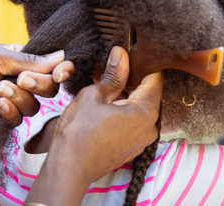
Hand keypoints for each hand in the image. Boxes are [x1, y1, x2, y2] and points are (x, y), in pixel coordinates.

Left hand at [0, 45, 75, 126]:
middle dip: (39, 85)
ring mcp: (11, 99)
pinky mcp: (1, 117)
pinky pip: (18, 120)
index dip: (61, 71)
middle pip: (49, 88)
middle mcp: (20, 79)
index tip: (59, 76)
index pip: (51, 65)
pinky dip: (11, 113)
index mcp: (22, 59)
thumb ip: (29, 60)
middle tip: (21, 79)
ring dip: (19, 98)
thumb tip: (62, 56)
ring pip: (33, 106)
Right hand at [26, 46, 162, 205]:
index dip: (142, 64)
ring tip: (105, 89)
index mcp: (145, 111)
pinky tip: (106, 108)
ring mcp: (142, 140)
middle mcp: (150, 127)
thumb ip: (113, 75)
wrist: (69, 169)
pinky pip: (134, 123)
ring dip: (127, 97)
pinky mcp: (133, 148)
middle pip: (149, 94)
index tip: (129, 55)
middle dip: (133, 80)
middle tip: (112, 70)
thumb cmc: (78, 133)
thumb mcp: (94, 95)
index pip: (155, 78)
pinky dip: (124, 113)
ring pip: (141, 108)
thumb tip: (121, 54)